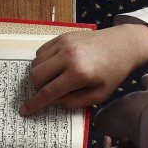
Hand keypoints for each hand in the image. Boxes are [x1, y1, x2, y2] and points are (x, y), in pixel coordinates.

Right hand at [19, 23, 147, 115]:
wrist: (122, 44)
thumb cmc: (113, 72)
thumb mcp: (99, 95)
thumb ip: (75, 102)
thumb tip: (55, 100)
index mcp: (78, 73)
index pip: (49, 91)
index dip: (35, 103)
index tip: (25, 111)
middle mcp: (68, 56)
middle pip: (36, 75)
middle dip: (37, 87)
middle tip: (49, 90)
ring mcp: (64, 43)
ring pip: (36, 62)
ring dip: (39, 74)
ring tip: (53, 78)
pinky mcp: (62, 36)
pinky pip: (41, 51)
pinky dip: (43, 62)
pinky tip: (55, 66)